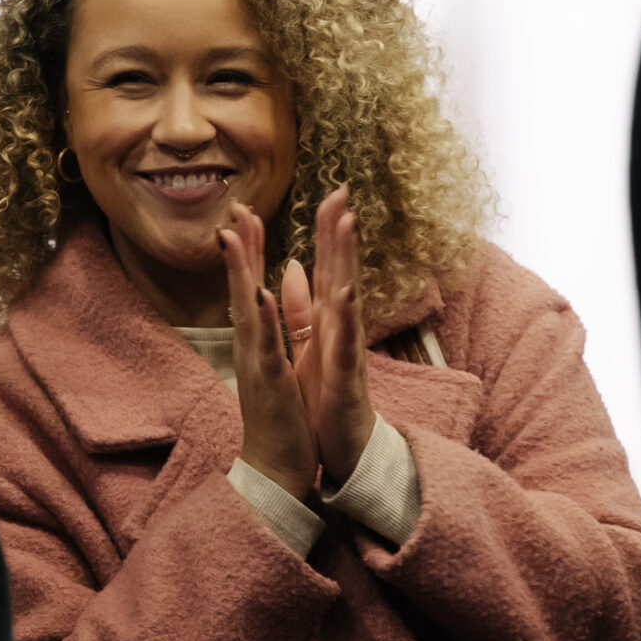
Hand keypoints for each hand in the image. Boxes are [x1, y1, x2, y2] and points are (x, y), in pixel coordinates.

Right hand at [220, 203, 318, 497]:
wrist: (276, 466)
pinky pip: (266, 346)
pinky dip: (263, 319)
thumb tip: (269, 289)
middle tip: (236, 207)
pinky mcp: (270, 382)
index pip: (250, 284)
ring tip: (235, 236)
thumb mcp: (278, 363)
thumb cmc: (280, 416)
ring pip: (247, 309)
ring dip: (243, 271)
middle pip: (241, 287)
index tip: (245, 210)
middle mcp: (251, 345)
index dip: (248, 247)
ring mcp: (257, 362)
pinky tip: (262, 293)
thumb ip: (274, 324)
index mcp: (258, 339)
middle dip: (241, 247)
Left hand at [279, 187, 374, 487]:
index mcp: (327, 320)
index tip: (328, 193)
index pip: (328, 266)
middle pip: (341, 270)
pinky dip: (345, 317)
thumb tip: (292, 268)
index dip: (327, 231)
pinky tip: (345, 292)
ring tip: (347, 224)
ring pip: (348, 296)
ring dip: (348, 260)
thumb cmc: (325, 398)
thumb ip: (302, 305)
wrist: (341, 448)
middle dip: (340, 232)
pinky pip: (345, 342)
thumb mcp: (308, 344)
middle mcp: (340, 328)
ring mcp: (346, 349)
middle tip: (341, 191)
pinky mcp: (346, 374)